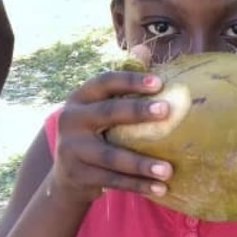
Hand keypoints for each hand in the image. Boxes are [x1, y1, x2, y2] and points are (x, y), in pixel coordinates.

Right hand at [50, 48, 172, 201]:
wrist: (68, 175)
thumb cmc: (96, 131)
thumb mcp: (102, 106)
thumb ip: (123, 82)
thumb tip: (143, 47)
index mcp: (79, 98)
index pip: (103, 82)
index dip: (130, 80)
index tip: (159, 82)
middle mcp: (71, 120)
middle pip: (107, 114)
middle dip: (137, 112)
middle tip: (167, 112)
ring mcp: (72, 150)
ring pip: (112, 157)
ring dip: (142, 164)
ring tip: (168, 170)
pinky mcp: (79, 176)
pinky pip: (113, 181)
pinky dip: (138, 185)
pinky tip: (161, 188)